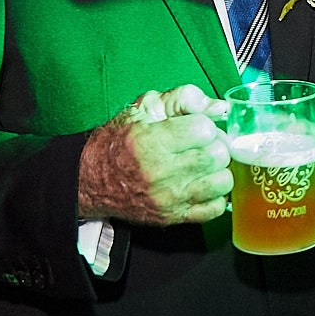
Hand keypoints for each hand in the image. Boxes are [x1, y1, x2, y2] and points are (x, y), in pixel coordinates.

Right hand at [76, 85, 233, 226]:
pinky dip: (215, 195)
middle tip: (202, 144)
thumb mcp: (144, 107)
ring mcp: (169, 199)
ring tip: (204, 164)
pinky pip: (215, 208)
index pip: (205, 129)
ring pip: (222, 182)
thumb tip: (218, 106)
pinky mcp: (174, 217)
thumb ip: (183, 98)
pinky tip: (202, 184)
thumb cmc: (119, 141)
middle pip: (218, 155)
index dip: (203, 124)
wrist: (91, 181)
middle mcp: (161, 172)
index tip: (194, 126)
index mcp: (152, 141)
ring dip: (218, 170)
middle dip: (214, 144)